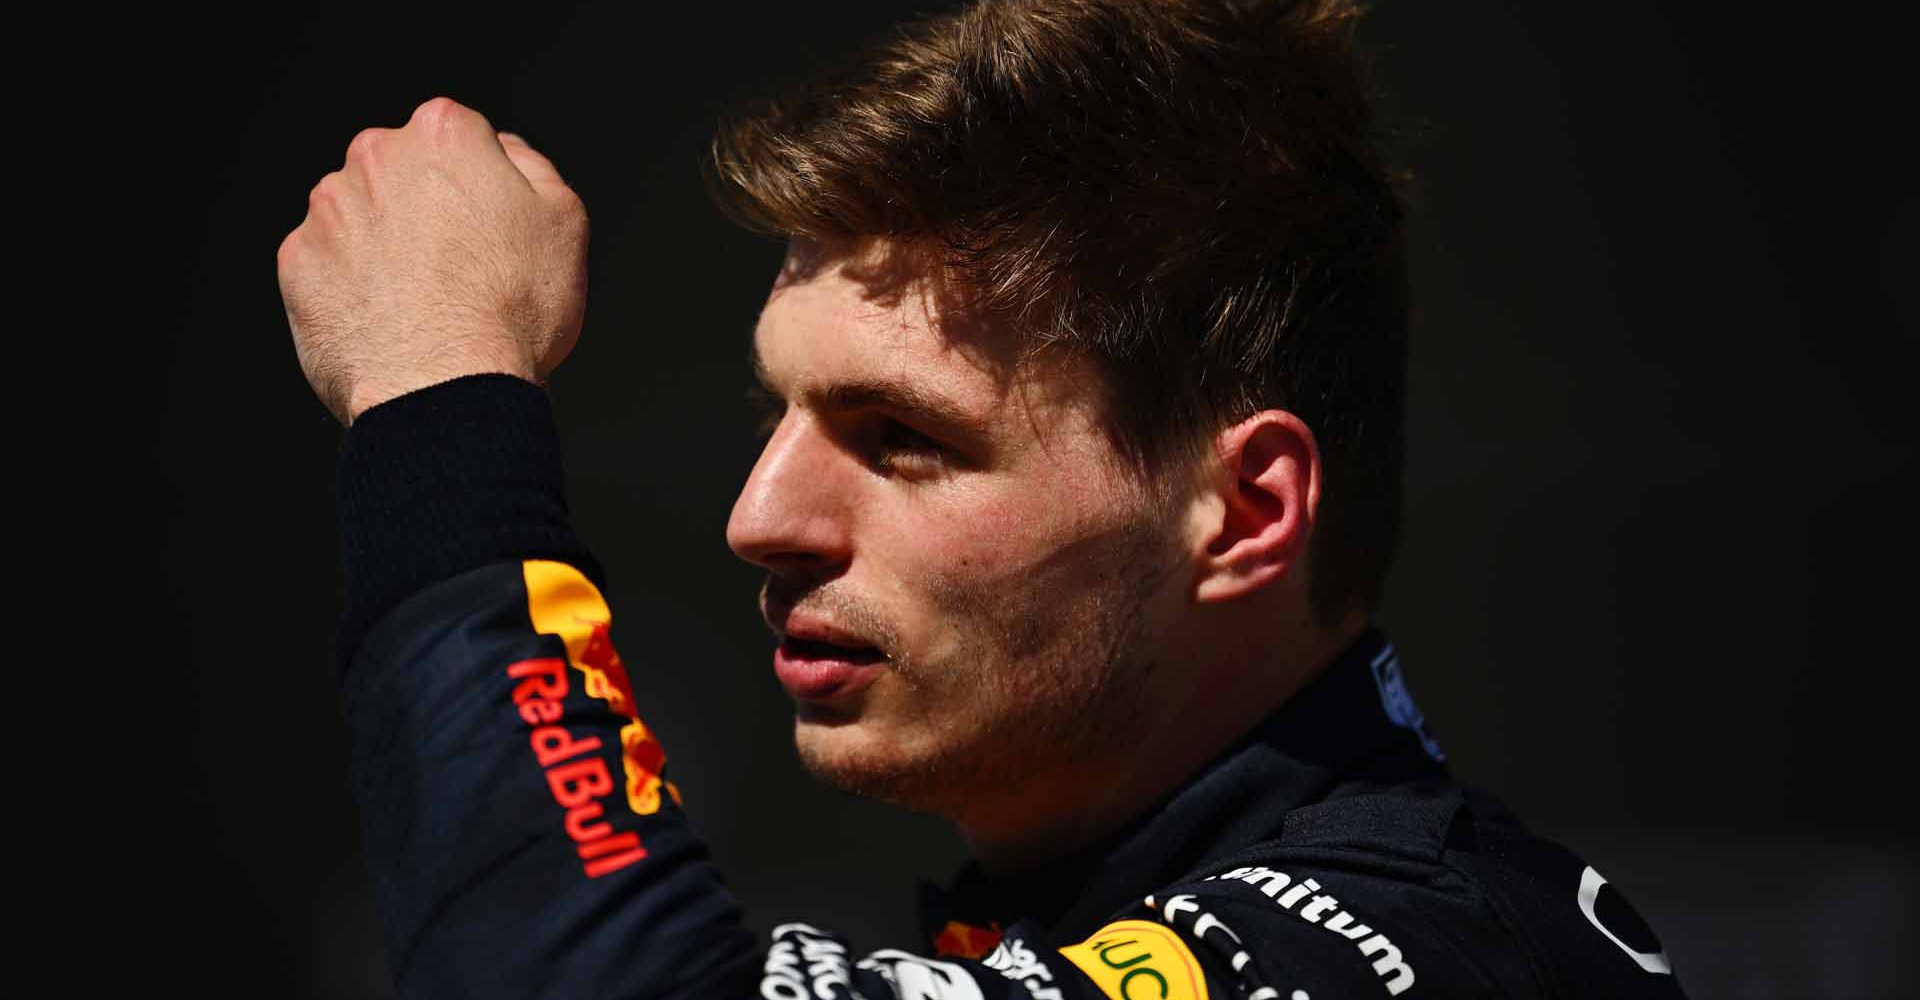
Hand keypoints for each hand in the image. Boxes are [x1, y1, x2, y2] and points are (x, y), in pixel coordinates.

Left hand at [277, 97, 588, 423]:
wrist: (444, 388)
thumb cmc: (512, 309)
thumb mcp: (564, 221)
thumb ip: (532, 165)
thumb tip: (504, 151)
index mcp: (443, 134)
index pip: (459, 137)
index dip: (480, 185)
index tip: (489, 228)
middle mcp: (375, 157)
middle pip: (402, 172)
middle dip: (424, 209)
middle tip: (459, 268)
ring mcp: (328, 210)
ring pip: (359, 215)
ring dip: (384, 245)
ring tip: (422, 302)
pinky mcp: (298, 262)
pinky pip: (326, 264)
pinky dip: (351, 286)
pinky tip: (387, 319)